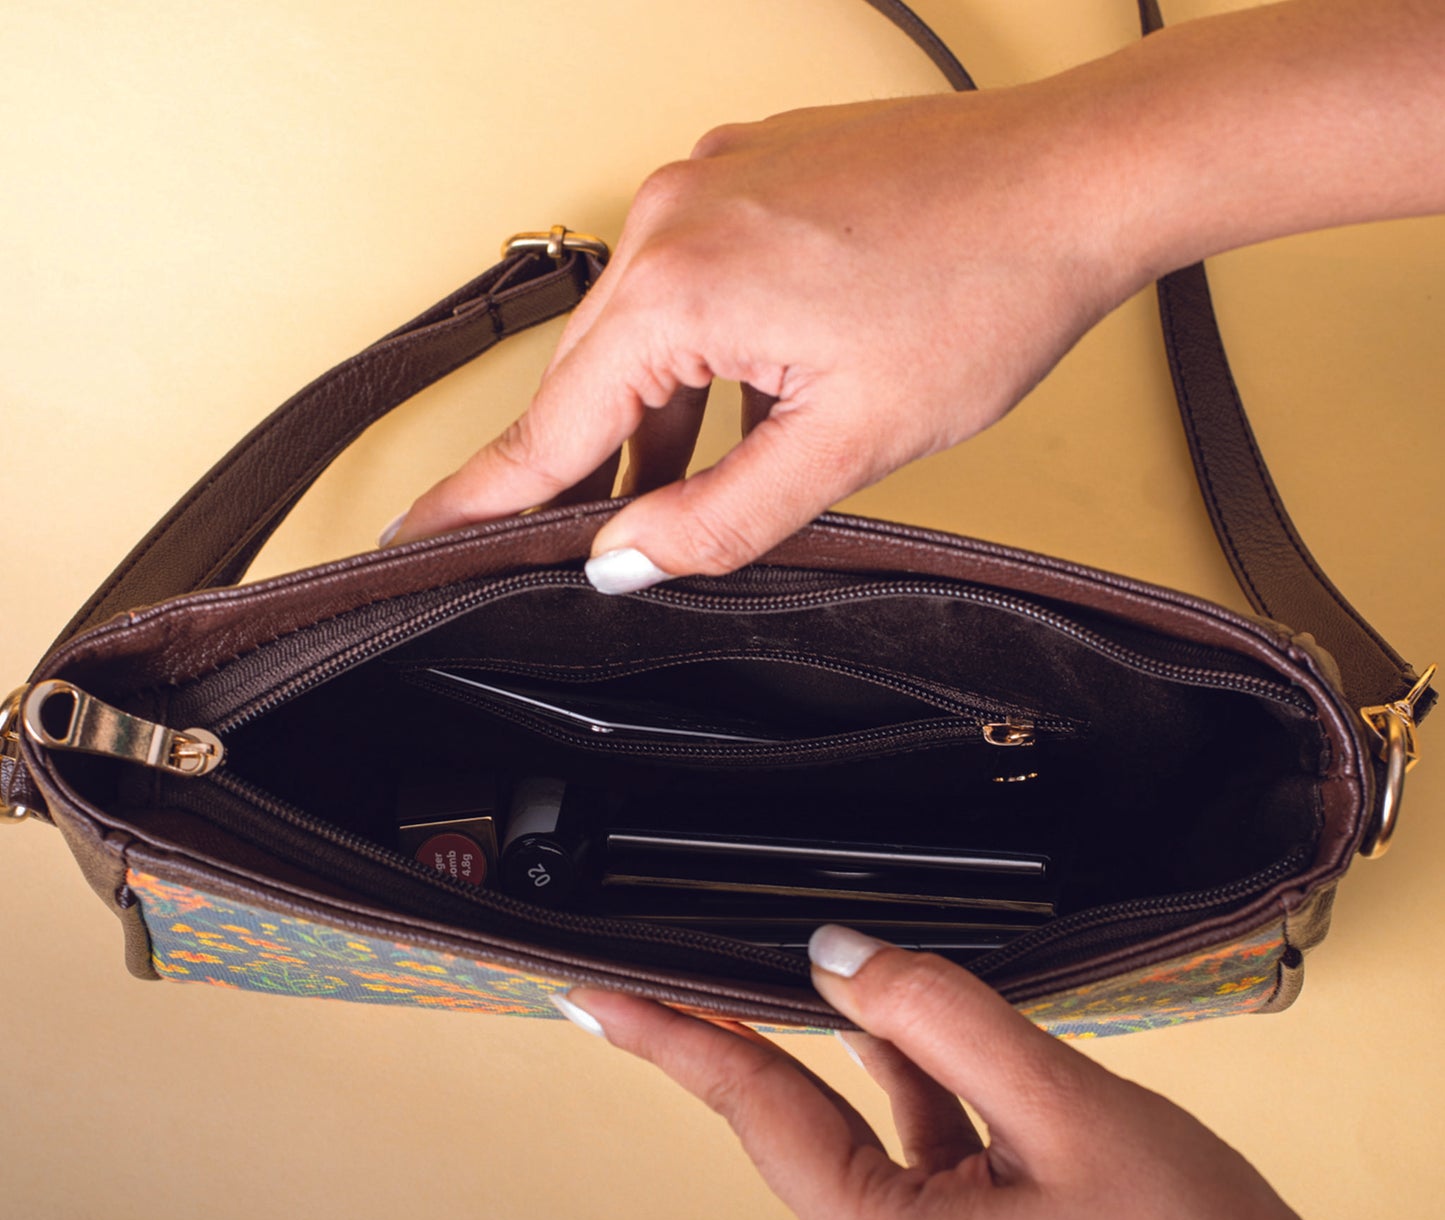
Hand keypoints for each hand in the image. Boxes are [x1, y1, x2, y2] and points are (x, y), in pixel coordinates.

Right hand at [385, 0, 1444, 589]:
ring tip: (686, 482)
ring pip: (640, 336)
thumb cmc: (982, 291)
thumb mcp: (847, 443)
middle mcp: (668, 219)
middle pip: (588, 382)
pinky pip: (684, 286)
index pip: (550, 430)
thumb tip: (627, 557)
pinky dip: (695, 359)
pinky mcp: (744, 176)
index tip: (412, 546)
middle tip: (569, 548)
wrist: (1075, 181)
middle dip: (583, 471)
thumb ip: (722, 517)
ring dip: (654, 418)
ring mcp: (705, 185)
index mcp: (678, 285)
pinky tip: (733, 404)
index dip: (482, 506)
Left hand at [558, 929, 1444, 1219]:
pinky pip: (925, 1215)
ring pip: (885, 1172)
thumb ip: (935, 1015)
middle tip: (844, 979)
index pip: (753, 1112)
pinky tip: (974, 1100)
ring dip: (914, 1101)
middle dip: (840, 1055)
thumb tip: (837, 958)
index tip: (596, 999)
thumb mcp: (1067, 1107)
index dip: (669, 1038)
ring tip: (978, 1060)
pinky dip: (942, 1151)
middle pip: (825, 1139)